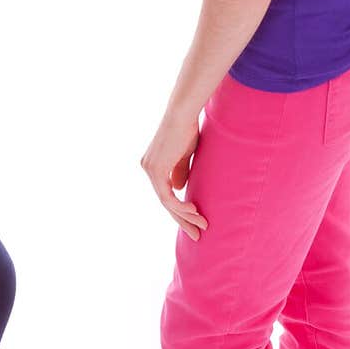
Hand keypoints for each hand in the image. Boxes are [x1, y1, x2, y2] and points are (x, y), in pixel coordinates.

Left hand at [141, 110, 207, 241]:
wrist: (181, 114)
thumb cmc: (186, 129)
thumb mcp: (183, 155)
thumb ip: (180, 171)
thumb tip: (179, 189)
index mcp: (153, 164)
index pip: (165, 193)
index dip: (180, 209)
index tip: (195, 220)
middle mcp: (147, 167)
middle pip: (164, 201)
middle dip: (182, 220)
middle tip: (196, 234)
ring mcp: (149, 169)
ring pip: (166, 202)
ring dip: (185, 216)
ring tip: (201, 225)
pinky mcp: (155, 170)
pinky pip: (168, 197)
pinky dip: (181, 207)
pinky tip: (195, 212)